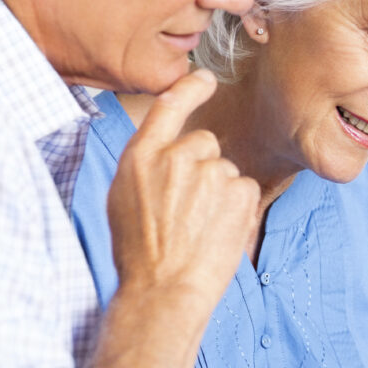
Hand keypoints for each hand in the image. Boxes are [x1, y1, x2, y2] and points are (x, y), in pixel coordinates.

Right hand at [106, 69, 259, 309]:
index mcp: (140, 157)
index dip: (190, 88)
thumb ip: (146, 167)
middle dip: (202, 168)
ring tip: (198, 228)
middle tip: (187, 210)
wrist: (163, 290)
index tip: (205, 77)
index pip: (168, 105)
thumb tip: (167, 153)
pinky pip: (243, 189)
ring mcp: (209, 173)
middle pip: (204, 142)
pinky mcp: (238, 191)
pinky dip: (236, 208)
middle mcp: (175, 157)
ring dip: (219, 193)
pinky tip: (217, 231)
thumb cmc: (139, 252)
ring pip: (225, 170)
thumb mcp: (123, 199)